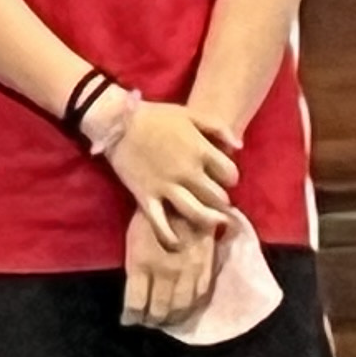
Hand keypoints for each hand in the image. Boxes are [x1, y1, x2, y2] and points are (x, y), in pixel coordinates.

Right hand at [88, 95, 236, 244]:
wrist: (117, 121)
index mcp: (200, 150)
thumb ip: (217, 128)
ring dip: (209, 220)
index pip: (230, 174)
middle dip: (221, 200)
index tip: (223, 178)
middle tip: (216, 200)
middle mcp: (187, 172)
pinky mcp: (146, 198)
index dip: (231, 177)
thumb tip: (239, 147)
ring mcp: (166, 187)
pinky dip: (171, 238)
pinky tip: (178, 243)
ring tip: (212, 222)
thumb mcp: (190, 113)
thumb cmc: (156, 116)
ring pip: (197, 214)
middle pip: (217, 197)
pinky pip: (161, 225)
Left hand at [122, 211, 219, 329]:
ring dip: (171, 318)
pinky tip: (185, 310)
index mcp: (142, 262)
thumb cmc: (150, 214)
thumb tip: (136, 297)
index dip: (131, 316)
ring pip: (180, 307)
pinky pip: (200, 295)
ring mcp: (188, 270)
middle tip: (146, 322)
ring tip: (164, 321)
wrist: (183, 193)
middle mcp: (165, 271)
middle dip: (150, 320)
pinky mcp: (206, 266)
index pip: (136, 303)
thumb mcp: (133, 238)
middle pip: (158, 309)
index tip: (128, 320)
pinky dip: (191, 307)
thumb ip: (135, 268)